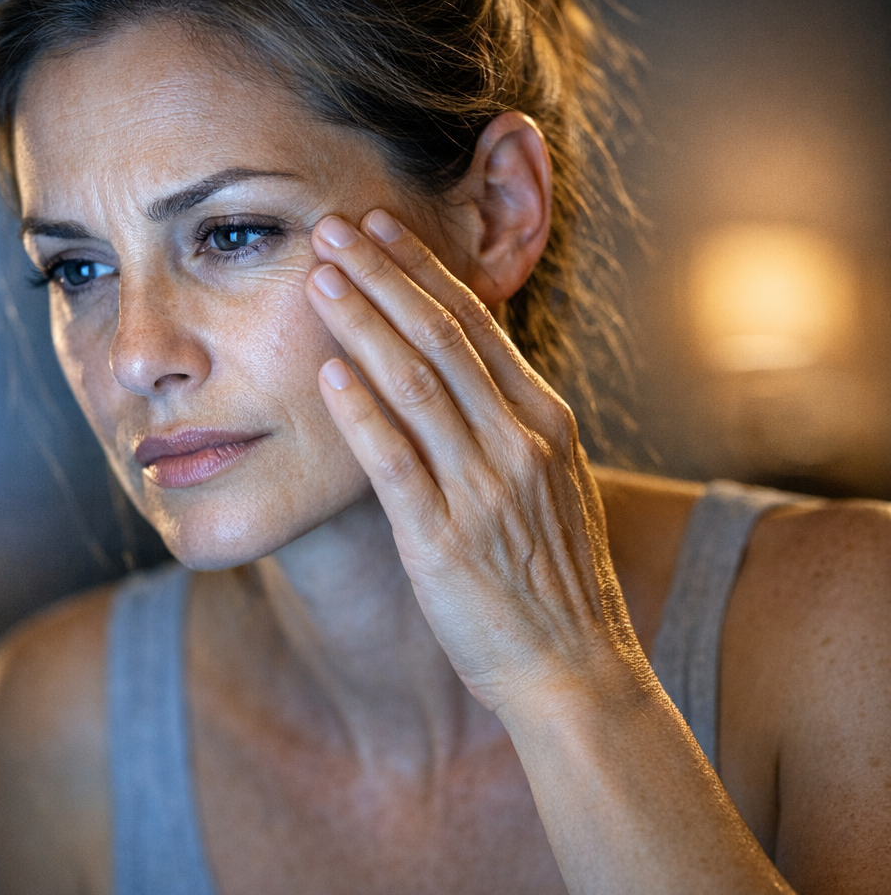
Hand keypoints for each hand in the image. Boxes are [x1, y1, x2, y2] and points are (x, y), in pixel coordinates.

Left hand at [304, 209, 647, 715]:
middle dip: (385, 274)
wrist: (573, 668)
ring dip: (364, 324)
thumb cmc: (550, 578)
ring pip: (417, 384)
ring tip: (320, 278)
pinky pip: (396, 461)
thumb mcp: (549, 484)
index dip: (423, 269)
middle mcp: (520, 442)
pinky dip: (361, 412)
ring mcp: (485, 488)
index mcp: (546, 421)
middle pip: (444, 336)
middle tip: (335, 226)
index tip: (381, 228)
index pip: (478, 324)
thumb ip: (509, 426)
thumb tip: (463, 372)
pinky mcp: (444, 538)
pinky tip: (327, 373)